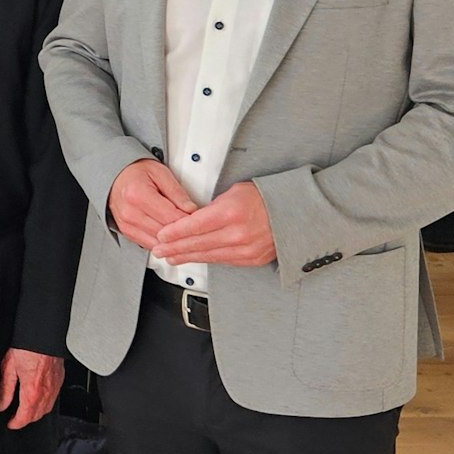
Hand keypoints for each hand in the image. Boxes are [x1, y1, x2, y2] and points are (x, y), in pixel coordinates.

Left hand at [0, 348, 63, 428]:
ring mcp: (54, 387)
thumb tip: (1, 404)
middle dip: (25, 420)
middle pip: (36, 416)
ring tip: (26, 410)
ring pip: (47, 409)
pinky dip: (45, 403)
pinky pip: (53, 399)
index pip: (25, 417)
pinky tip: (38, 398)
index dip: (16, 424)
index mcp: (31, 391)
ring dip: (36, 413)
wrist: (43, 335)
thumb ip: (5, 389)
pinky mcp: (59, 380)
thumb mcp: (9, 368)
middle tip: (16, 418)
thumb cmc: (27, 348)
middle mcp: (45, 392)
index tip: (10, 424)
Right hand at [107, 158, 197, 250]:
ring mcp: (127, 224)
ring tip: (184, 235)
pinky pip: (149, 245)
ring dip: (172, 241)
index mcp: (139, 195)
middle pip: (165, 233)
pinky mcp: (127, 232)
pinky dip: (162, 243)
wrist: (115, 176)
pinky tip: (170, 238)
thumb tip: (192, 210)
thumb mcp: (160, 173)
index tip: (200, 220)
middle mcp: (130, 212)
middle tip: (196, 229)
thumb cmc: (136, 172)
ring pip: (158, 243)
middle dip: (183, 232)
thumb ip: (177, 192)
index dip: (190, 221)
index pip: (172, 217)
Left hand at [151, 181, 276, 266]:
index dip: (175, 232)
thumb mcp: (234, 192)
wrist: (294, 213)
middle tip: (159, 249)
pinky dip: (206, 259)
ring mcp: (246, 249)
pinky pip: (223, 260)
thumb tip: (193, 218)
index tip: (161, 235)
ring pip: (208, 255)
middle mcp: (238, 233)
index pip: (194, 225)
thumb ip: (212, 208)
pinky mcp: (251, 259)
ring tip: (171, 257)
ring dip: (187, 257)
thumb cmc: (265, 198)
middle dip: (174, 247)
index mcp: (231, 212)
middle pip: (198, 243)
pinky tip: (194, 259)